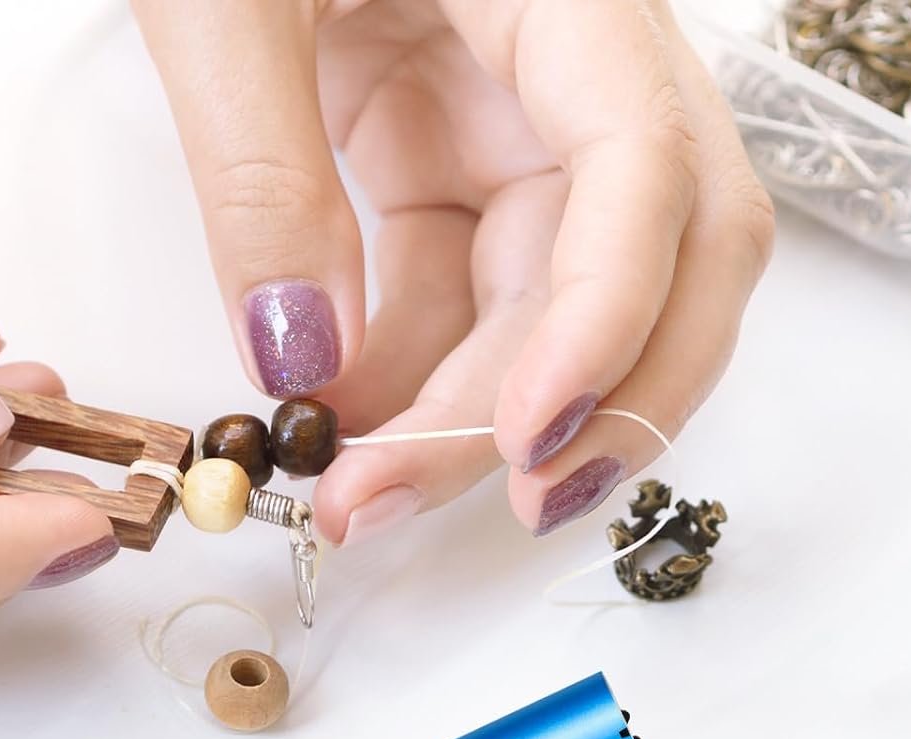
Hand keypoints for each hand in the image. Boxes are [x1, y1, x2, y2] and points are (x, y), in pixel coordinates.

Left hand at [134, 0, 773, 543]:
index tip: (523, 441)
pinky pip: (460, 293)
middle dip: (553, 413)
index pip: (649, 168)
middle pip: (645, 266)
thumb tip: (303, 358)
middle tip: (422, 504)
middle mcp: (569, 61)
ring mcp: (512, 113)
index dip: (606, 324)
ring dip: (471, 421)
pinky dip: (412, 377)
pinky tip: (344, 425)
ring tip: (359, 494)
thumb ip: (262, 174)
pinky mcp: (444, 151)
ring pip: (552, 304)